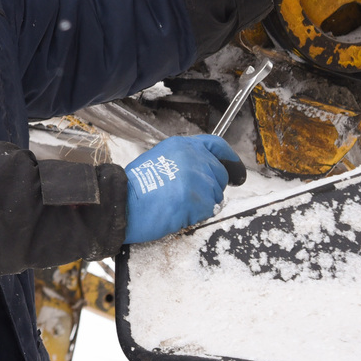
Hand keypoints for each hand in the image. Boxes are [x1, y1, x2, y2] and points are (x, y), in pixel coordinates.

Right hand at [123, 135, 242, 244]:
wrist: (125, 203)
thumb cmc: (136, 187)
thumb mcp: (159, 159)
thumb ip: (184, 160)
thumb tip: (202, 172)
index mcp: (182, 145)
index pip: (217, 146)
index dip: (229, 159)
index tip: (236, 170)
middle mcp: (194, 157)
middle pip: (220, 174)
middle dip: (210, 188)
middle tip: (188, 197)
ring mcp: (198, 178)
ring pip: (217, 195)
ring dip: (203, 203)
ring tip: (178, 204)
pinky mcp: (200, 199)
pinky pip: (209, 210)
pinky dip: (197, 215)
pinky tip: (178, 212)